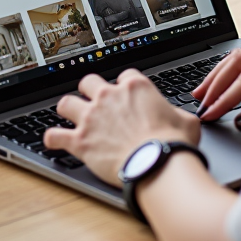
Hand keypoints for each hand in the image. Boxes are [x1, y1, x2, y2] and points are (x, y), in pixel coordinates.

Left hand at [43, 70, 200, 184]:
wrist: (157, 164)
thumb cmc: (172, 144)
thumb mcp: (186, 121)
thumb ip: (179, 114)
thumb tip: (182, 118)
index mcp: (135, 87)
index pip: (124, 76)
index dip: (125, 86)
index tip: (126, 96)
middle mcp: (109, 97)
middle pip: (89, 81)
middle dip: (90, 90)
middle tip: (94, 101)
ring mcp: (91, 118)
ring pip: (66, 103)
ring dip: (68, 109)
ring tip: (69, 115)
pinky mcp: (80, 141)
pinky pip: (55, 136)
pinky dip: (53, 139)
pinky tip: (53, 141)